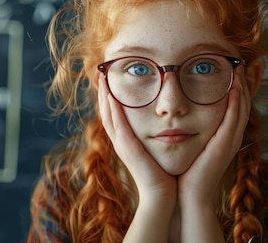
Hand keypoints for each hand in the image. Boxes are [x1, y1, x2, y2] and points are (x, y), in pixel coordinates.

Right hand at [98, 77, 176, 202]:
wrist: (163, 194)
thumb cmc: (165, 172)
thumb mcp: (157, 147)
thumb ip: (158, 133)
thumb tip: (166, 117)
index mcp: (127, 141)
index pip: (114, 114)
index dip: (110, 97)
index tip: (110, 79)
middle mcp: (121, 142)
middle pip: (106, 112)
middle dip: (103, 92)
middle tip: (102, 73)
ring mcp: (122, 146)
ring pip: (108, 116)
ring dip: (104, 97)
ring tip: (103, 79)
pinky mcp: (127, 149)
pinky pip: (118, 126)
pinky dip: (113, 111)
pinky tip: (111, 96)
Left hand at [177, 65, 250, 204]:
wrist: (188, 194)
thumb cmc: (188, 170)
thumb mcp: (193, 143)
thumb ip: (192, 127)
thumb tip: (181, 111)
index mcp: (226, 135)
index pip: (236, 105)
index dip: (239, 86)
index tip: (235, 67)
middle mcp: (232, 136)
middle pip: (244, 103)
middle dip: (246, 82)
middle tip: (243, 62)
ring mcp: (231, 140)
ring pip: (242, 108)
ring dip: (242, 87)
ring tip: (240, 68)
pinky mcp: (226, 145)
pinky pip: (234, 119)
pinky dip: (236, 102)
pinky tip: (234, 88)